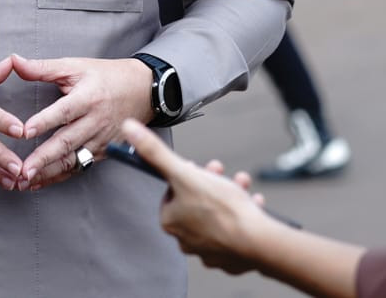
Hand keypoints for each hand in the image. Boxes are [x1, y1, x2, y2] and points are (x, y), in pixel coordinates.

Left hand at [12, 53, 152, 189]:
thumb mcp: (76, 66)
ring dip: (48, 173)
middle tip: (23, 170)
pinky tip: (41, 182)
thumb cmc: (106, 76)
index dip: (45, 121)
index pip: (64, 111)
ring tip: (26, 182)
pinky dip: (60, 176)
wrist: (143, 90)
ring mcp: (100, 139)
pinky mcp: (104, 151)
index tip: (25, 132)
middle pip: (67, 142)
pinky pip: (80, 166)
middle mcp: (95, 121)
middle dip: (44, 158)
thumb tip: (14, 61)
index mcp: (88, 98)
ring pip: (73, 160)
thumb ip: (43, 68)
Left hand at [121, 119, 268, 274]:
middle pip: (195, 201)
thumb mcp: (185, 173)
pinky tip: (254, 205)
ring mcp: (209, 250)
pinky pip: (235, 229)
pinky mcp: (231, 256)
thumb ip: (156, 153)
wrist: (257, 242)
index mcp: (171, 221)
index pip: (171, 191)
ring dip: (230, 195)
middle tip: (222, 173)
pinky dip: (243, 215)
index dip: (186, 175)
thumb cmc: (221, 210)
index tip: (199, 168)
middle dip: (211, 182)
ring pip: (217, 214)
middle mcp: (186, 239)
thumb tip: (128, 129)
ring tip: (242, 185)